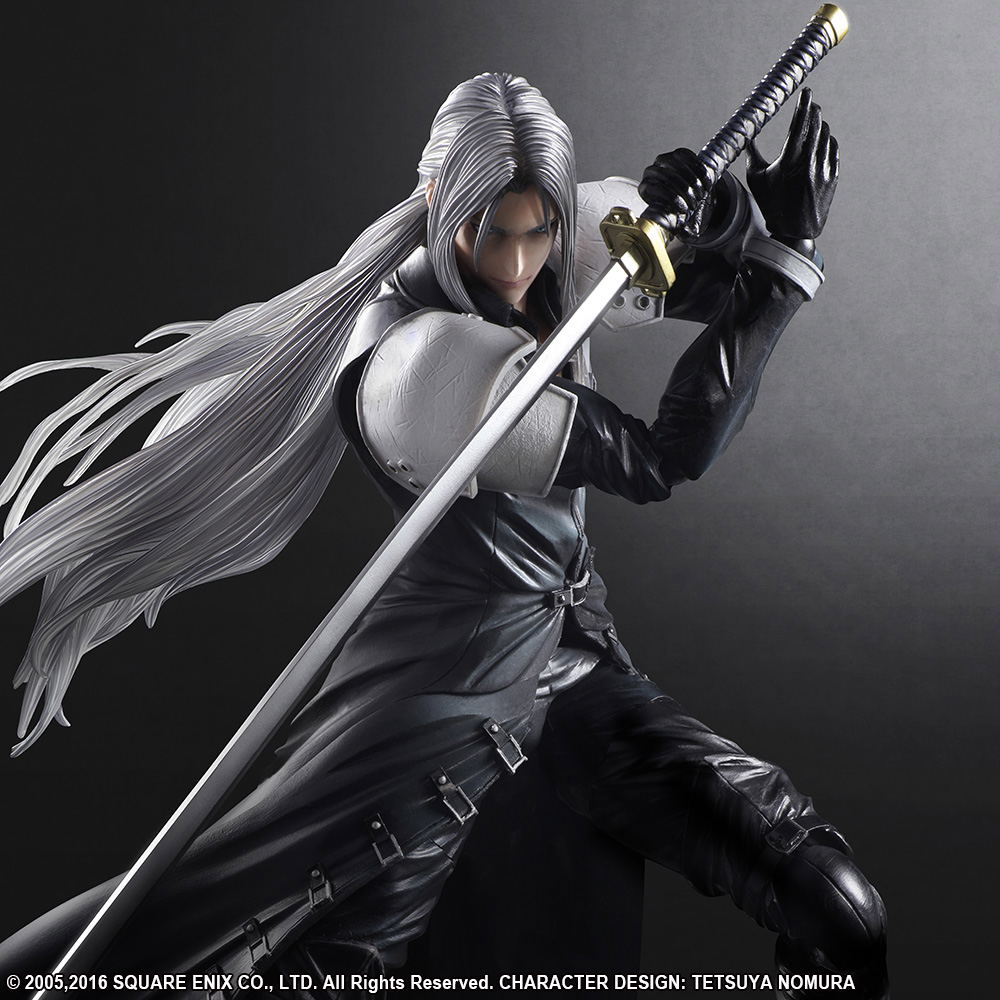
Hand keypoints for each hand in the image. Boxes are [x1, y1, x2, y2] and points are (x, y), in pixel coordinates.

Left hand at [638, 148, 714, 238]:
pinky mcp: (678, 154)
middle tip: (695, 203)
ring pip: (676, 165)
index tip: (683, 210)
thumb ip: (679, 230)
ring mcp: (663, 161)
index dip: (669, 199)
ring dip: (693, 181)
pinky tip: (705, 182)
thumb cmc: (682, 212)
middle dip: (685, 191)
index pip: (651, 188)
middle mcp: (651, 173)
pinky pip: (687, 156)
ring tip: (701, 194)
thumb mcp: (679, 225)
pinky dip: (698, 170)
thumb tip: (679, 230)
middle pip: (666, 176)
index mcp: (645, 189)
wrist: (694, 198)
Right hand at [746, 88, 837, 239]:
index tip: (807, 91)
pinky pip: (832, 148)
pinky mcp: (832, 175)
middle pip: (816, 124)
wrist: (795, 230)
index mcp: (788, 160)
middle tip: (811, 104)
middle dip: (813, 111)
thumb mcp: (756, 180)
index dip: (804, 104)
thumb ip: (751, 155)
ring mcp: (823, 168)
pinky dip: (827, 140)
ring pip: (826, 134)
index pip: (800, 123)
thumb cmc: (772, 204)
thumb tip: (744, 137)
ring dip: (820, 125)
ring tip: (814, 124)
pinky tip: (821, 141)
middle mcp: (808, 162)